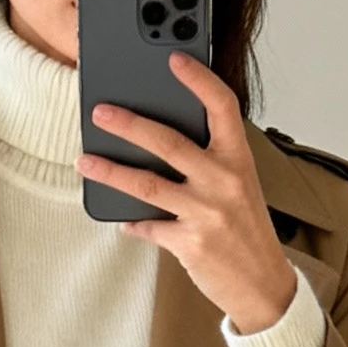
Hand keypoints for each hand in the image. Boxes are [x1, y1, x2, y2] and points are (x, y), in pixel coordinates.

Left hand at [78, 55, 296, 335]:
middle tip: (101, 113)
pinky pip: (149, 227)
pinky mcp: (190, 243)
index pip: (220, 106)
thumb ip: (210, 162)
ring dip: (110, 171)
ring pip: (147, 184)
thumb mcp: (239, 187)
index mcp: (238, 159)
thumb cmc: (246, 231)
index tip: (174, 61)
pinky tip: (121, 218)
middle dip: (129, 124)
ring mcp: (205, 213)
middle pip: (168, 142)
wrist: (262, 285)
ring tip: (84, 161)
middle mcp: (223, 181)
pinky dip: (132, 222)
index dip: (197, 79)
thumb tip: (160, 146)